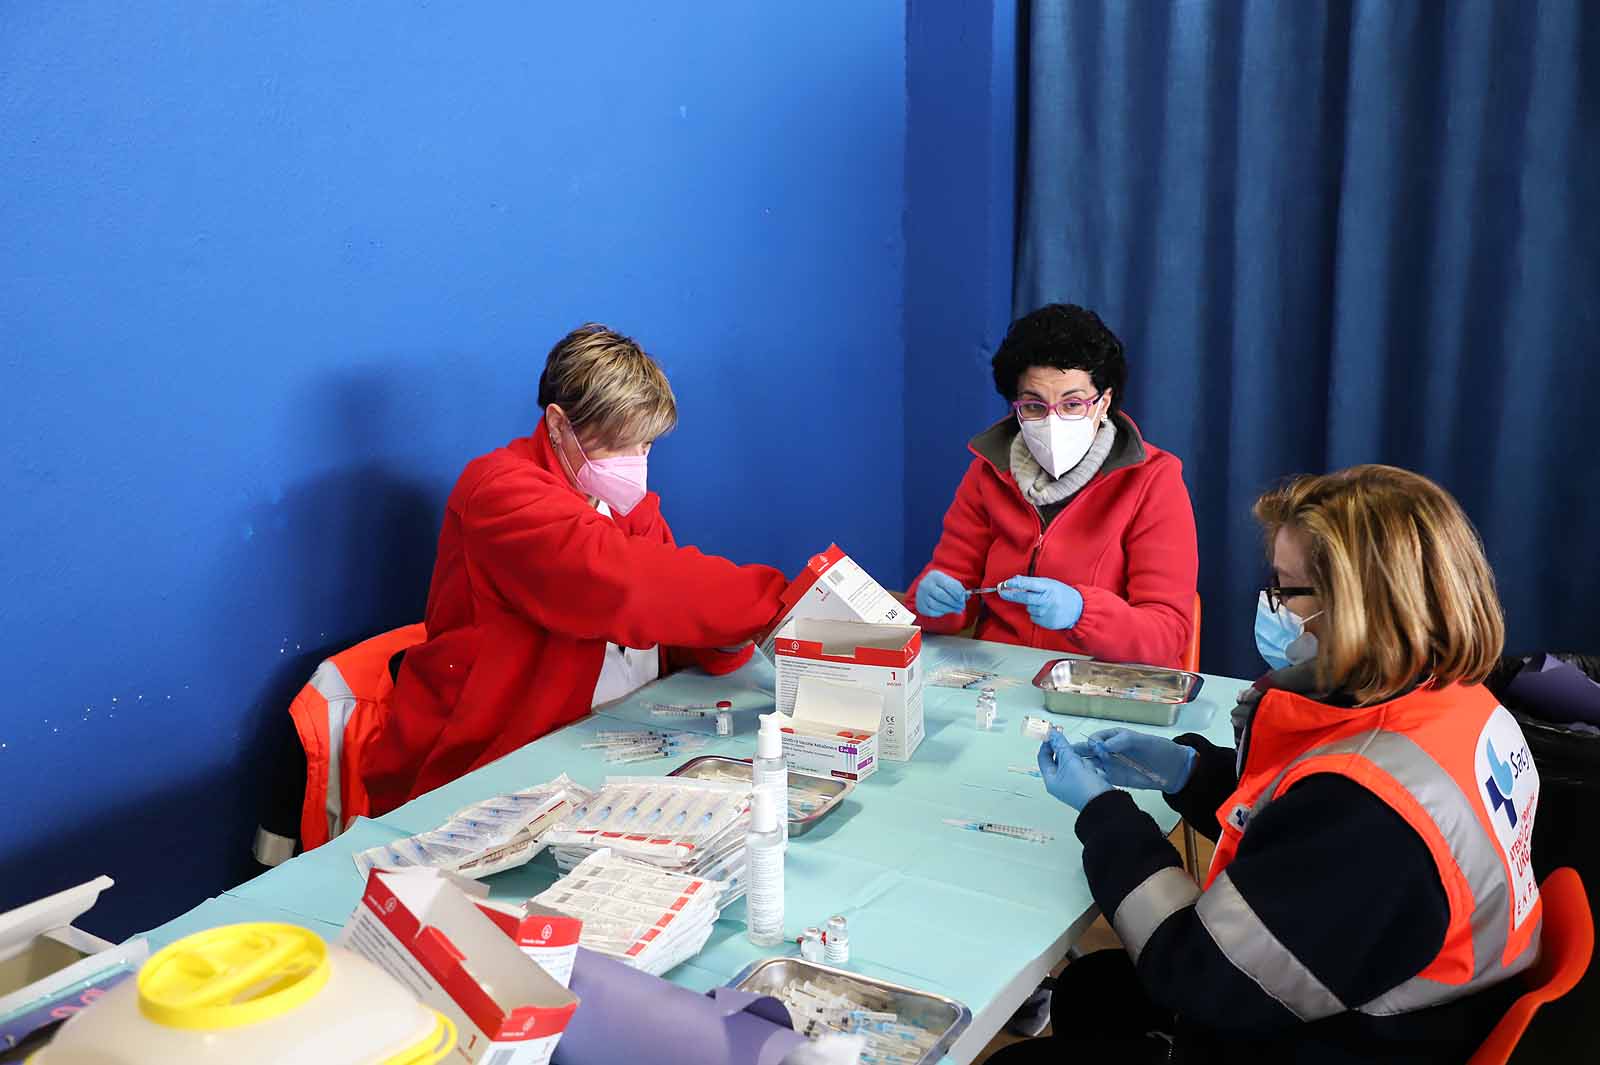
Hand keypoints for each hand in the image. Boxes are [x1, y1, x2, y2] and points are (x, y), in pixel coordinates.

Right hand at [915, 570, 967, 617]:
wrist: (927, 589)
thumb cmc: (942, 586)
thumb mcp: (950, 582)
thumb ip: (958, 589)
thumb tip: (966, 596)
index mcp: (934, 575)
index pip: (948, 585)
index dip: (957, 593)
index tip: (963, 598)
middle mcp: (925, 584)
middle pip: (942, 596)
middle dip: (954, 602)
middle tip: (962, 606)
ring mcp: (921, 595)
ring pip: (937, 605)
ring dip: (949, 609)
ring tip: (956, 609)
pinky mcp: (920, 606)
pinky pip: (932, 612)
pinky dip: (941, 612)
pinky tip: (946, 610)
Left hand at [997, 576, 1083, 629]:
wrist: (1078, 610)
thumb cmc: (1063, 594)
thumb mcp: (1050, 583)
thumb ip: (1033, 582)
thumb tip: (1015, 580)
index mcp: (1049, 587)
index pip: (1029, 584)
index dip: (1015, 584)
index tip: (1005, 583)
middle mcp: (1047, 600)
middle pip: (1024, 598)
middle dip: (1011, 594)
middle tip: (1002, 591)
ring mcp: (1047, 613)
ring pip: (1029, 608)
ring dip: (1031, 605)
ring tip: (1043, 603)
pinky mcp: (1046, 623)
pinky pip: (1033, 617)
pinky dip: (1036, 614)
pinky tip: (1046, 611)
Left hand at [1037, 732, 1111, 809]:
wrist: (1106, 804)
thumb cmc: (1084, 785)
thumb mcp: (1070, 762)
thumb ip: (1061, 746)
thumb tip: (1051, 732)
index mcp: (1051, 779)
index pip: (1043, 756)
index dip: (1048, 743)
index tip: (1055, 731)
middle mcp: (1060, 782)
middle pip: (1061, 759)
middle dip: (1071, 754)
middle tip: (1076, 751)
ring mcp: (1074, 783)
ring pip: (1076, 763)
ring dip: (1083, 763)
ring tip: (1089, 770)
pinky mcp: (1087, 783)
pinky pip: (1087, 770)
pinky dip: (1091, 769)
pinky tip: (1096, 774)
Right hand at [1074, 728, 1196, 793]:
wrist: (1173, 769)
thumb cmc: (1157, 749)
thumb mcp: (1141, 741)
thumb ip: (1122, 741)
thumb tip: (1101, 745)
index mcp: (1113, 737)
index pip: (1095, 739)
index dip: (1090, 743)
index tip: (1090, 750)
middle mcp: (1108, 750)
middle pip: (1088, 752)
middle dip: (1076, 755)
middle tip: (1067, 762)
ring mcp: (1110, 765)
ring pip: (1090, 765)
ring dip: (1081, 769)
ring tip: (1072, 775)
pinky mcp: (1114, 778)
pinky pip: (1099, 777)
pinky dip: (1092, 779)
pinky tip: (1086, 784)